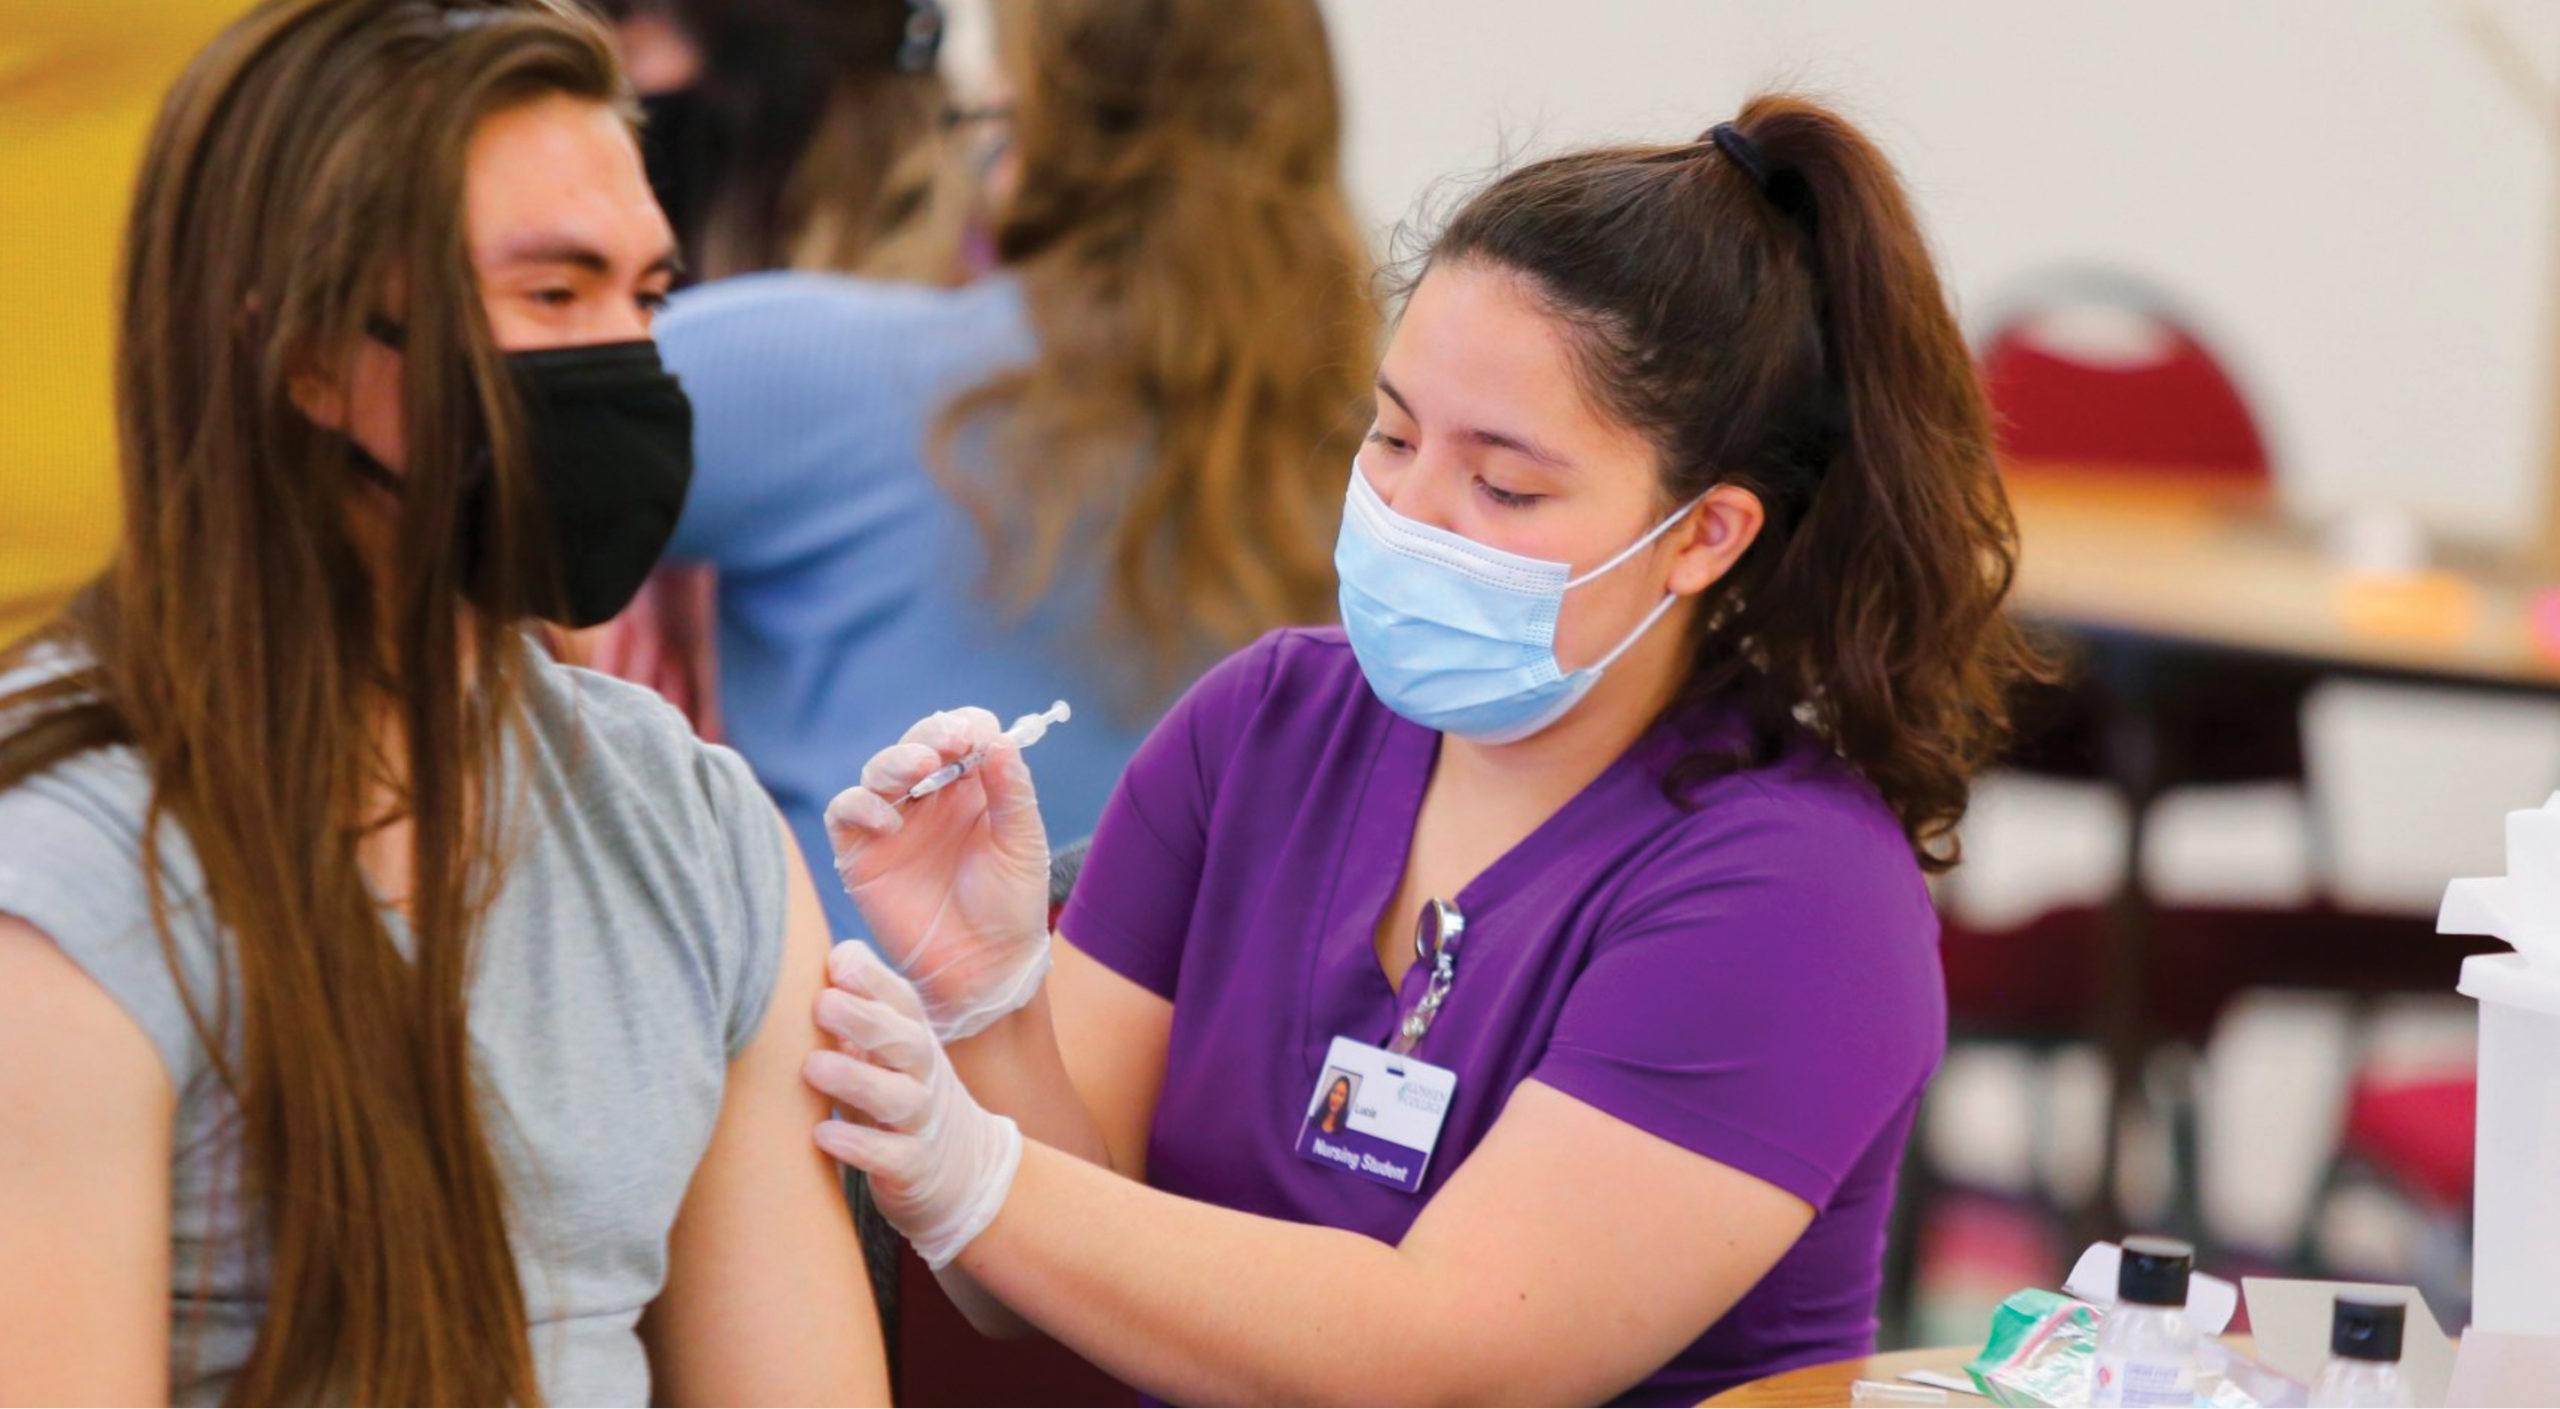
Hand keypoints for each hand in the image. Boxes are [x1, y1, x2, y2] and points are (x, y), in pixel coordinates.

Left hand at [807, 943, 1022, 1269]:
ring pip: (899, 1098)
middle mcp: (924, 1074)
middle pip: (904, 1040)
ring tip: (813, 1067)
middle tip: (821, 1004)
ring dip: (857, 1079)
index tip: (838, 961)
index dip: (873, 978)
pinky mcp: (914, 1168)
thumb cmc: (901, 1096)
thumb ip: (856, 1012)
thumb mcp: (885, 1051)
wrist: (965, 1169)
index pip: (901, 1000)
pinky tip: (823, 1134)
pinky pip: (891, 1156)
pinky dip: (859, 1145)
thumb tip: (819, 960)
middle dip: (866, 1019)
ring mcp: (923, 1122)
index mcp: (913, 1037)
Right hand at [824, 707, 1050, 1041]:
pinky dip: (860, 804)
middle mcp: (932, 798)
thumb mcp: (1022, 845)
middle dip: (931, 735)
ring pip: (879, 770)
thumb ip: (1012, 792)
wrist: (984, 969)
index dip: (967, 727)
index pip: (964, 735)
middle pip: (918, 743)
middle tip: (948, 743)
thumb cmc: (1009, 906)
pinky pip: (846, 812)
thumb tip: (1001, 741)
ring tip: (922, 769)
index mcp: (974, 788)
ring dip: (897, 761)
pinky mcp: (862, 853)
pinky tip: (888, 819)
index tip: (976, 734)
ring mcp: (894, 822)